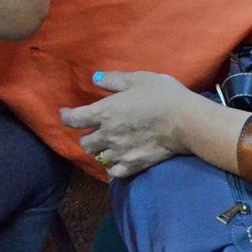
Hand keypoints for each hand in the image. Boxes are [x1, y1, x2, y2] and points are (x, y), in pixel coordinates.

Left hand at [60, 71, 199, 178]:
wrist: (185, 121)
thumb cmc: (162, 95)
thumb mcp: (137, 79)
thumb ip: (114, 80)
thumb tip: (95, 79)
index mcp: (105, 112)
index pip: (74, 119)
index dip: (66, 116)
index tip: (65, 113)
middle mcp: (108, 134)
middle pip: (85, 142)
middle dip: (86, 136)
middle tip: (94, 130)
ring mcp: (120, 152)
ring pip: (98, 157)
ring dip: (100, 151)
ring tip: (108, 145)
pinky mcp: (133, 165)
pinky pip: (114, 172)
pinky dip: (112, 167)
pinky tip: (118, 161)